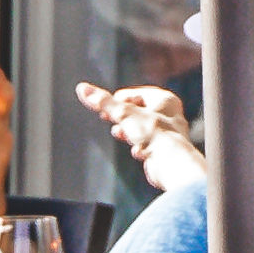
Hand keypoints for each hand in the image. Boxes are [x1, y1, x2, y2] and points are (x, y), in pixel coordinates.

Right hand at [77, 81, 201, 173]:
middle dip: (123, 117)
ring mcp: (168, 134)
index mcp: (165, 100)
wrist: (170, 163)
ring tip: (120, 133)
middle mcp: (170, 115)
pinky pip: (147, 145)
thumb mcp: (123, 113)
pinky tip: (137, 152)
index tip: (106, 106)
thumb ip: (103, 102)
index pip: (137, 94)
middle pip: (139, 112)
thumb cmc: (154, 134)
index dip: (120, 99)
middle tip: (109, 118)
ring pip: (142, 129)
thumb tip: (83, 88)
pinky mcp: (164, 152)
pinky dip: (139, 147)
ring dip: (129, 132)